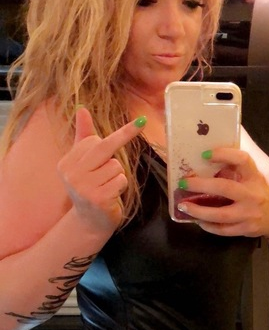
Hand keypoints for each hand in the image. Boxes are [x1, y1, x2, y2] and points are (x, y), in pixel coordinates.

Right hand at [57, 107, 145, 234]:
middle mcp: (71, 174)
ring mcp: (83, 188)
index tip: (130, 127)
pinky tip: (111, 195)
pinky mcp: (98, 198)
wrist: (90, 221)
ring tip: (108, 186)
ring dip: (118, 175)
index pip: (93, 141)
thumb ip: (83, 135)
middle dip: (125, 135)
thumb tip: (82, 108)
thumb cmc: (90, 187)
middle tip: (142, 122)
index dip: (111, 140)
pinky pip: (120, 180)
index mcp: (66, 163)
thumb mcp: (85, 162)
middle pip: (104, 148)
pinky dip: (121, 186)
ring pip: (116, 166)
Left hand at [177, 147, 268, 237]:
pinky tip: (197, 220)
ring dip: (199, 211)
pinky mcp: (246, 229)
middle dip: (201, 185)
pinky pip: (224, 229)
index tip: (205, 154)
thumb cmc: (261, 192)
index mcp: (254, 176)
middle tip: (183, 183)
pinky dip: (208, 225)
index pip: (242, 160)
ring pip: (221, 214)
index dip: (223, 154)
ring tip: (183, 206)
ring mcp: (250, 214)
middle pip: (225, 188)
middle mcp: (253, 194)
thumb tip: (205, 159)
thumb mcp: (254, 177)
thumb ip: (235, 169)